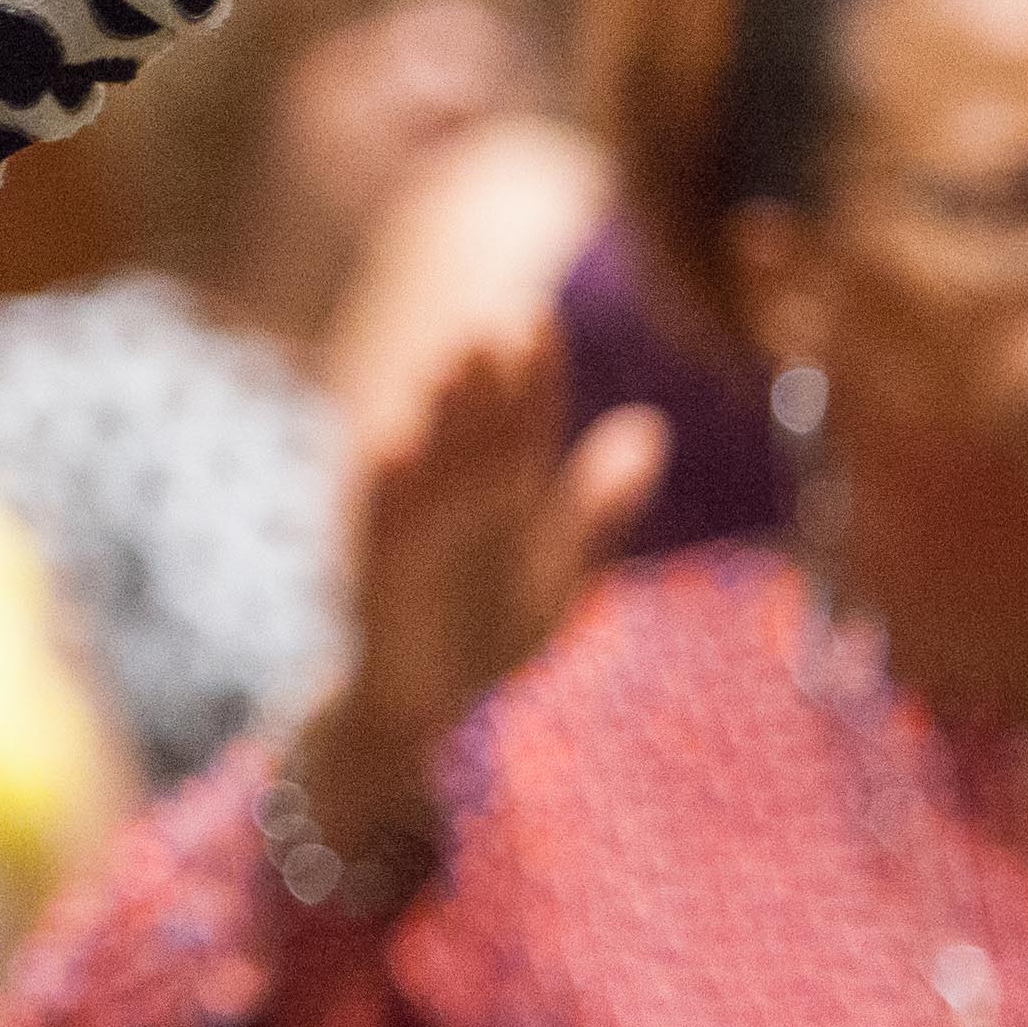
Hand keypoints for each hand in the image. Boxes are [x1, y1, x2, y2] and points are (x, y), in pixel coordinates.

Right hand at [312, 328, 661, 842]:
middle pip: (474, 429)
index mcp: (503, 493)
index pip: (522, 421)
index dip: (534, 374)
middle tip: (497, 319)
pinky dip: (384, 487)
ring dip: (435, 415)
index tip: (543, 320)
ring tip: (450, 363)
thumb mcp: (560, 563)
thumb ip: (598, 500)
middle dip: (484, 377)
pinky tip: (394, 448)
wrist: (421, 707)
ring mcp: (413, 534)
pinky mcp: (378, 573)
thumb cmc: (488, 630)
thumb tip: (649, 426)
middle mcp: (453, 501)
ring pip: (426, 462)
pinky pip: (379, 526)